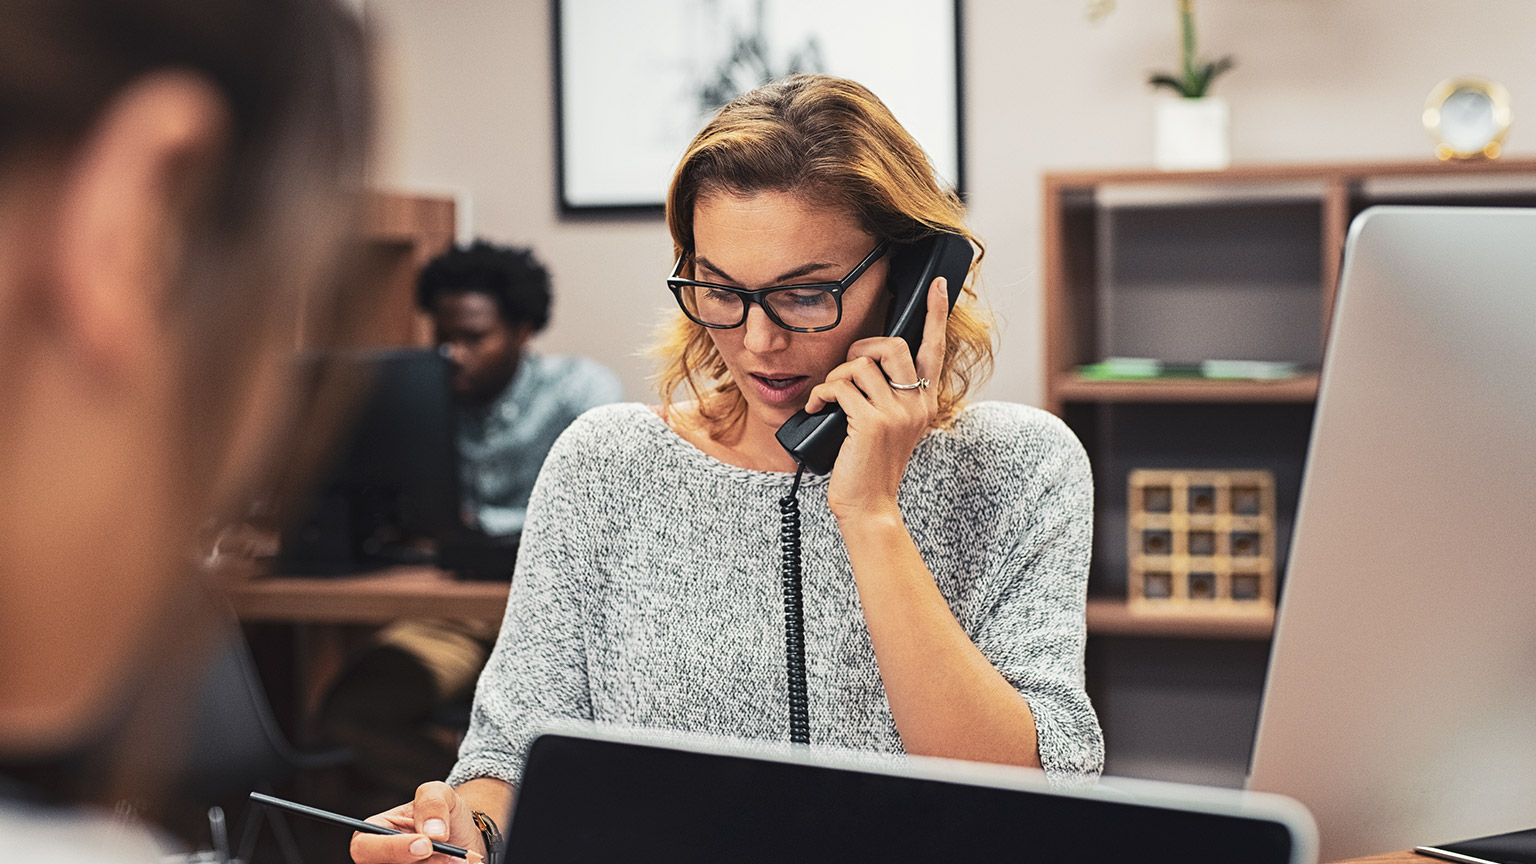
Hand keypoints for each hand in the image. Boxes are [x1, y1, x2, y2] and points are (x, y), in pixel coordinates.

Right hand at [350, 781, 485, 863]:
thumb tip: (431, 830)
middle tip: (454, 856)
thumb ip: (432, 802)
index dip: (392, 849)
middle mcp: (379, 859)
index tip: (426, 845)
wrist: (461, 836)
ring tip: (461, 859)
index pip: (364, 848)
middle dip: (424, 862)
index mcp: (373, 833)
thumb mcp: (439, 793)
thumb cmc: (441, 814)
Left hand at [804, 277, 948, 521]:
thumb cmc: (870, 467)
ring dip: (834, 377)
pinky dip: (820, 394)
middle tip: (846, 371)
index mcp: (925, 403)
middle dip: (860, 348)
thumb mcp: (891, 429)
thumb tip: (864, 365)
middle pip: (892, 345)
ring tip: (827, 399)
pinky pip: (839, 386)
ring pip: (859, 365)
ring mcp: (896, 413)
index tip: (937, 285)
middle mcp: (917, 405)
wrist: (868, 507)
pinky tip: (815, 410)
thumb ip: (889, 397)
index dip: (935, 314)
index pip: (935, 349)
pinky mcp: (871, 422)